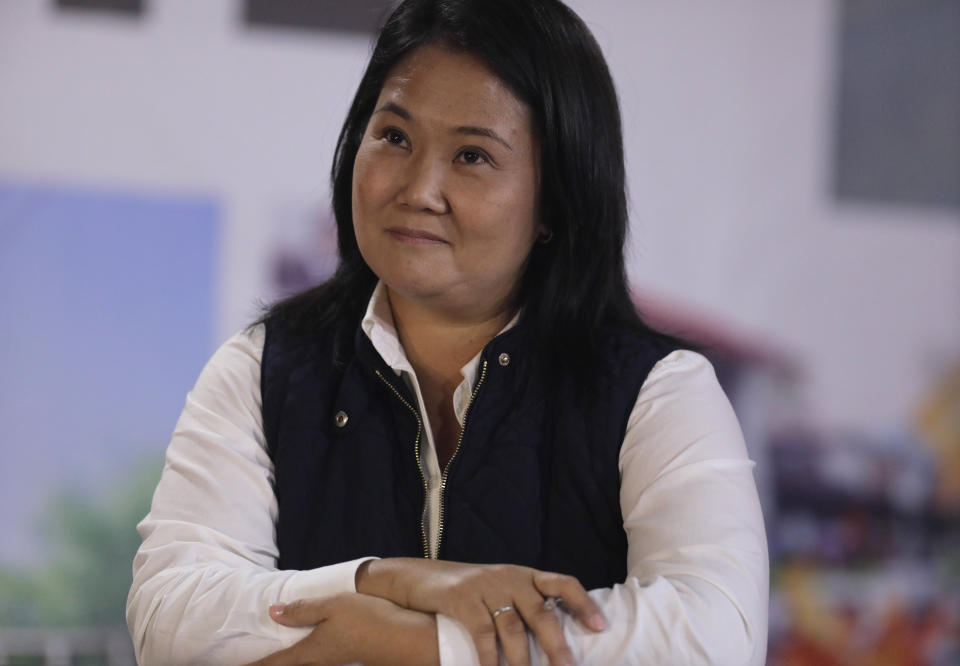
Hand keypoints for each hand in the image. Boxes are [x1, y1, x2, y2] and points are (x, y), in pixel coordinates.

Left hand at [243, 593, 438, 665]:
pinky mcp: (344, 654)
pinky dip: (298, 656)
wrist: (404, 637)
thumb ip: (302, 609)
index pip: (272, 663)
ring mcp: (332, 659)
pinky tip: (301, 646)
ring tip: (269, 656)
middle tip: (247, 662)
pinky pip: (312, 658)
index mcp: (309, 651)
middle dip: (265, 665)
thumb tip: (273, 612)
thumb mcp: (332, 606)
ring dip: (281, 661)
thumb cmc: (367, 620)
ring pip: (299, 663)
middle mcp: (318, 660)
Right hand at [356, 559, 605, 665]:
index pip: (562, 583)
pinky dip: (490, 659)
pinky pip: (482, 634)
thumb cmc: (468, 591)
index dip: (583, 603)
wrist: (419, 578)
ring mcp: (485, 587)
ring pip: (513, 628)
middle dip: (558, 645)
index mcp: (525, 575)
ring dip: (524, 661)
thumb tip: (556, 639)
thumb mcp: (499, 589)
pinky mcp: (461, 600)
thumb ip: (524, 606)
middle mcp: (509, 578)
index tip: (601, 626)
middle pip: (542, 612)